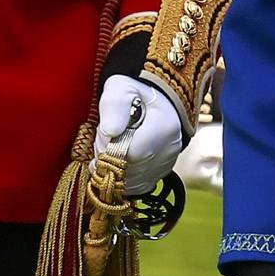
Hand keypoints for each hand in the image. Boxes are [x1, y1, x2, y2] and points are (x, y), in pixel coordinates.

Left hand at [95, 74, 185, 199]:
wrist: (159, 103)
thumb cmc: (137, 95)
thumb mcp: (122, 88)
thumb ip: (114, 105)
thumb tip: (110, 131)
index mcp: (164, 126)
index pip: (132, 153)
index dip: (109, 148)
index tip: (104, 133)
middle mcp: (170, 150)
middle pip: (129, 169)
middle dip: (108, 157)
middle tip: (105, 138)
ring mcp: (167, 165)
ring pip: (130, 181)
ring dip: (112, 168)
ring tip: (112, 147)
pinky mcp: (160, 175)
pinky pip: (136, 187)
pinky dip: (120, 178)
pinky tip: (117, 161)